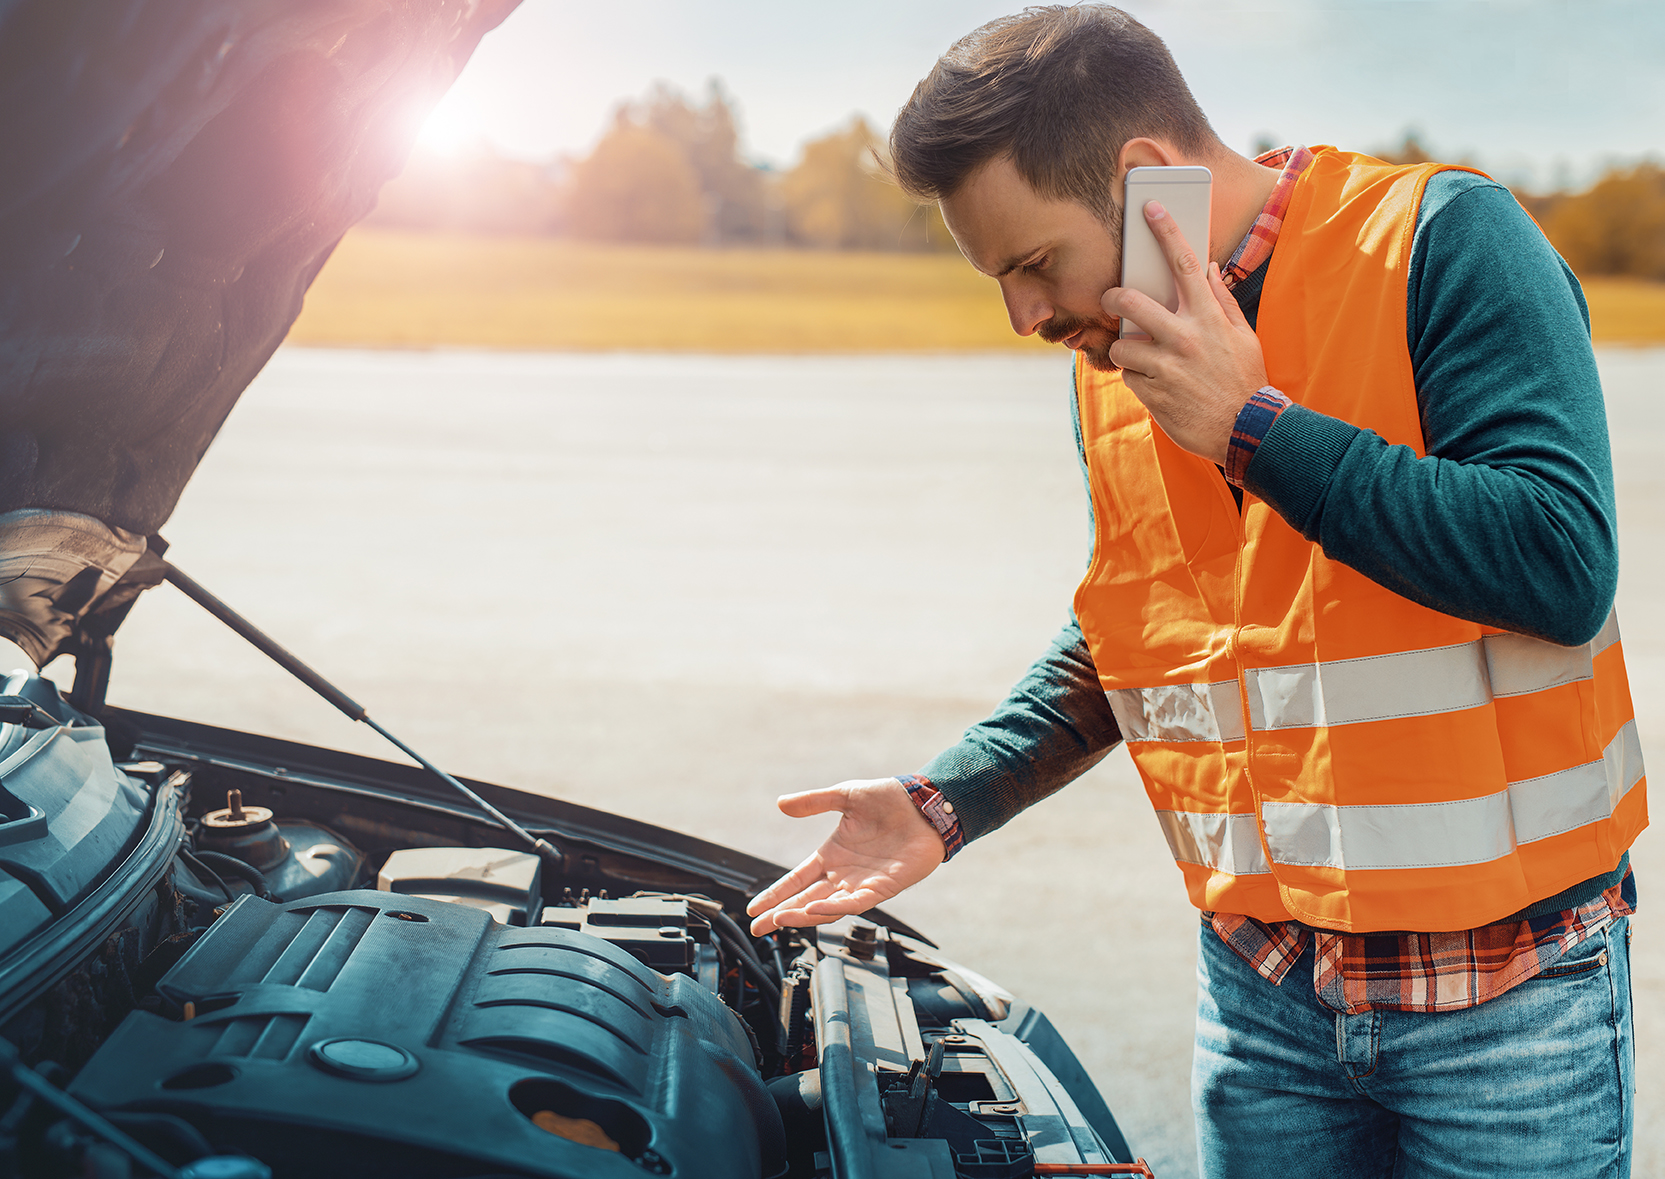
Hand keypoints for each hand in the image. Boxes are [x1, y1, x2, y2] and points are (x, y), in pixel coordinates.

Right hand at [746, 777, 945, 934]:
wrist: (927, 804)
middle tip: (758, 927)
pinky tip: (815, 910)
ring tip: (779, 920)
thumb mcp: (845, 796)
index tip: (754, 907)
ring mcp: (862, 883)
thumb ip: (814, 802)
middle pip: (806, 899)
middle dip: (781, 914)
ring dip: (803, 914)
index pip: (797, 879)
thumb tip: (781, 804)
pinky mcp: (883, 888)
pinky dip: (834, 908)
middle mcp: (844, 874)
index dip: (776, 894)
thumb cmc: (890, 800)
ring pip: (826, 906)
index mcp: (832, 854)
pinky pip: (855, 903)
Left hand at [1101, 201, 1268, 463]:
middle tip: (1111, 300)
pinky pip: (1129, 377)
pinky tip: (1156, 386)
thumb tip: (1210, 269)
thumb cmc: (1246, 380)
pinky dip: (1137, 380)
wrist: (1247, 430)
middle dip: (1114, 298)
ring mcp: (1166, 367)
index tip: (1150, 208)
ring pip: (1122, 346)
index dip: (1166, 232)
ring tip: (1143, 360)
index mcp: (1209, 318)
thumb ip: (1223, 301)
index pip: (1185, 264)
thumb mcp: (1244, 336)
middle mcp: (1185, 337)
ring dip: (1126, 351)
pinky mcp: (1153, 394)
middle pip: (1131, 302)